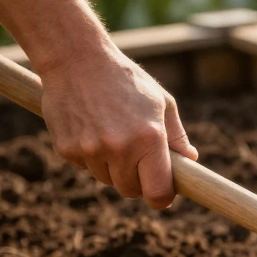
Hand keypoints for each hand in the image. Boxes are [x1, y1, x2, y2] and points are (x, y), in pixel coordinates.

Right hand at [40, 48, 197, 209]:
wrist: (76, 58)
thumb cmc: (126, 80)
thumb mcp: (161, 102)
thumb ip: (177, 137)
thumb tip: (190, 162)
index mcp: (149, 138)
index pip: (158, 193)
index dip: (162, 197)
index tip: (162, 193)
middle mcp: (120, 148)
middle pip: (131, 191)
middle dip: (137, 181)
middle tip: (136, 158)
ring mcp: (90, 150)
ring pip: (107, 180)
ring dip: (112, 167)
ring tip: (111, 134)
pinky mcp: (66, 149)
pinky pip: (85, 167)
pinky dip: (90, 156)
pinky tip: (90, 128)